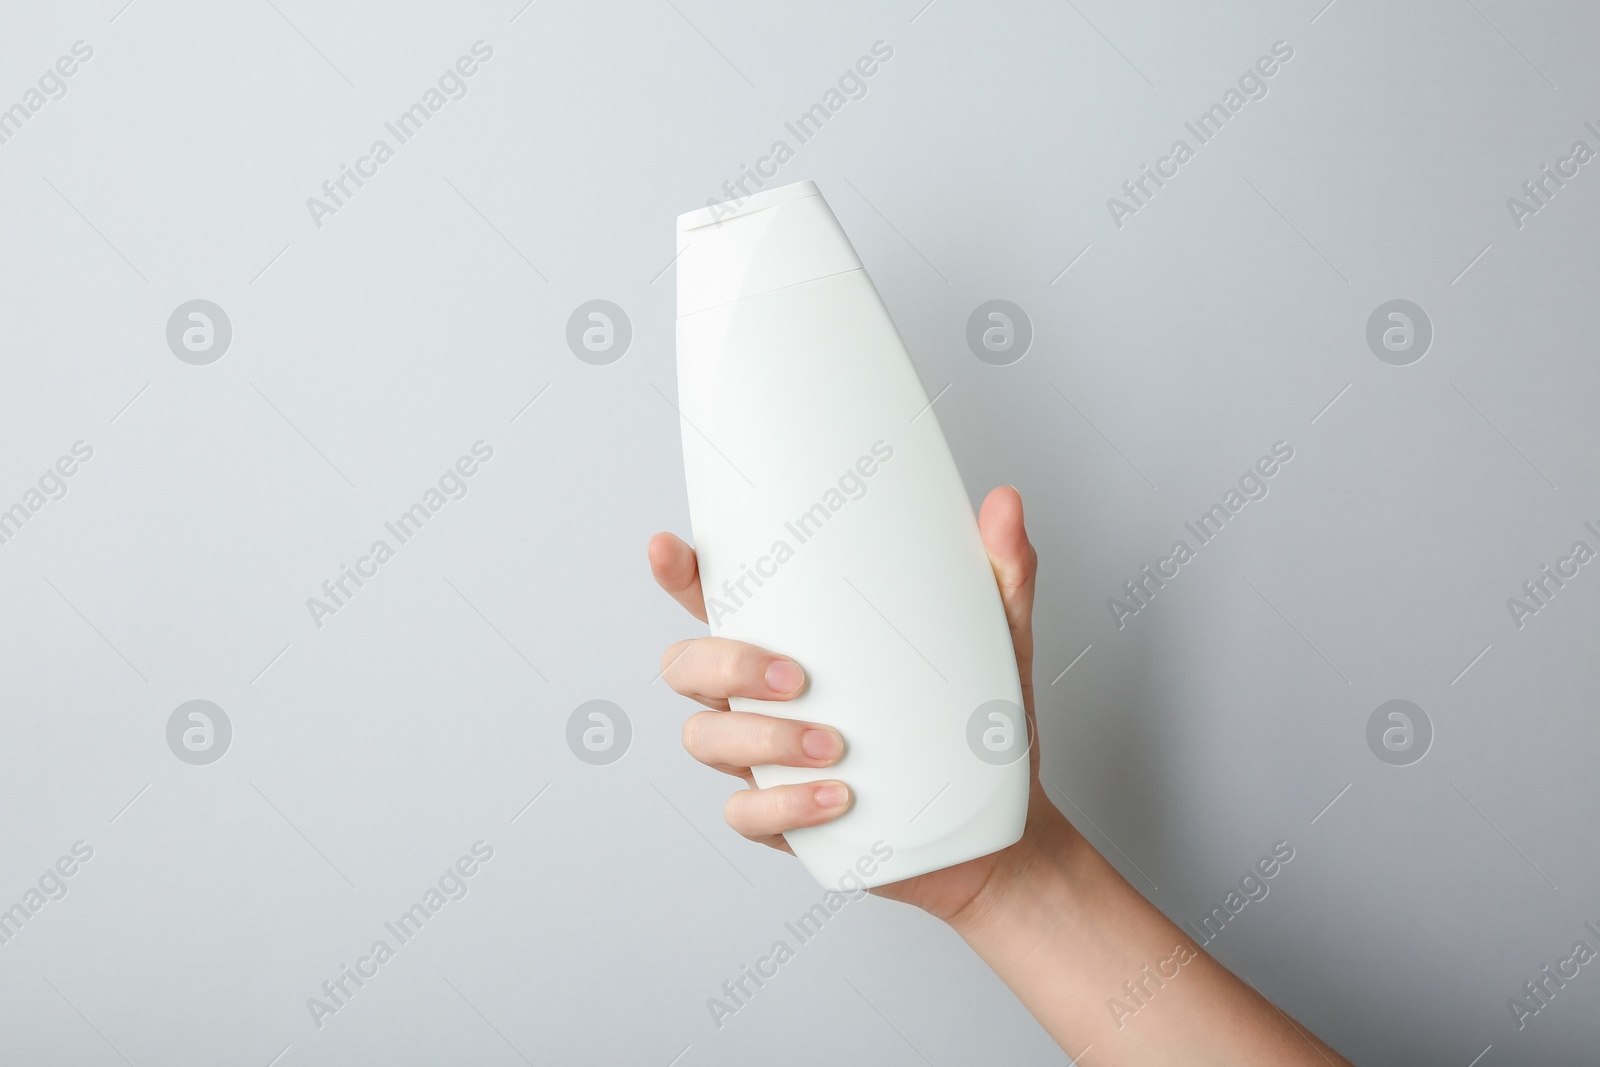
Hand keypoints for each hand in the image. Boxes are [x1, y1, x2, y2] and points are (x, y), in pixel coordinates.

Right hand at [648, 486, 1064, 922]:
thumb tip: (1005, 505)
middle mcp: (760, 698)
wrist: (988, 828)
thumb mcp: (996, 644)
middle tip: (796, 678)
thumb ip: (1001, 573)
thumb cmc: (972, 727)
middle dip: (723, 666)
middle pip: (687, 668)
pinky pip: (745, 812)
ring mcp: (764, 759)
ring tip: (836, 745)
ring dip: (763, 739)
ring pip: (706, 740)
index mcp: (793, 640)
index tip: (670, 548)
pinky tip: (836, 798)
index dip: (679, 575)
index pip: (715, 598)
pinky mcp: (781, 818)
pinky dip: (783, 806)